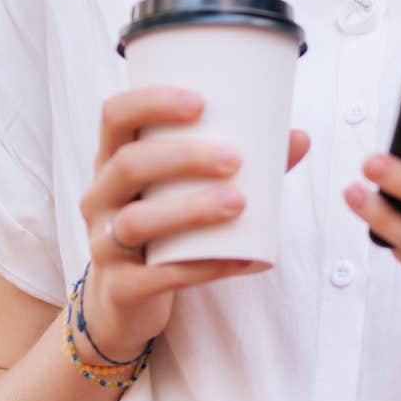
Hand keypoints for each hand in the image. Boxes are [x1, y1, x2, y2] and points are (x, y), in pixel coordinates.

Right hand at [77, 86, 311, 355]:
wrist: (127, 297)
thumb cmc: (167, 225)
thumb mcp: (190, 188)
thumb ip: (244, 164)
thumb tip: (300, 138)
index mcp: (113, 160)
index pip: (115, 116)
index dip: (150, 102)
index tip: (200, 102)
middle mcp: (100, 197)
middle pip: (128, 165)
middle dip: (182, 156)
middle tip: (235, 159)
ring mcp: (103, 243)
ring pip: (137, 222)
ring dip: (191, 210)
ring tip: (238, 203)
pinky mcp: (119, 287)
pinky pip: (155, 277)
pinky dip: (202, 268)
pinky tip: (240, 260)